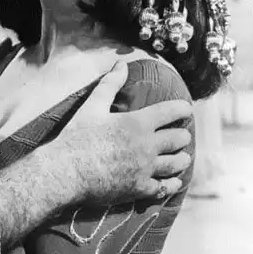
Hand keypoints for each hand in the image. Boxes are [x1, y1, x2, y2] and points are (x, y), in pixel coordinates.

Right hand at [59, 61, 192, 205]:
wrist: (65, 172)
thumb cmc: (77, 137)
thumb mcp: (93, 106)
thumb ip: (110, 84)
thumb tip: (121, 64)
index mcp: (137, 123)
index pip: (171, 112)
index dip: (182, 109)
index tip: (187, 109)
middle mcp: (147, 146)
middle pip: (177, 139)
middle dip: (183, 136)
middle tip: (183, 136)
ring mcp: (145, 169)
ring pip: (175, 164)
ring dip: (182, 159)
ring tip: (183, 158)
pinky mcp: (139, 189)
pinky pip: (164, 188)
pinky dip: (172, 184)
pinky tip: (174, 182)